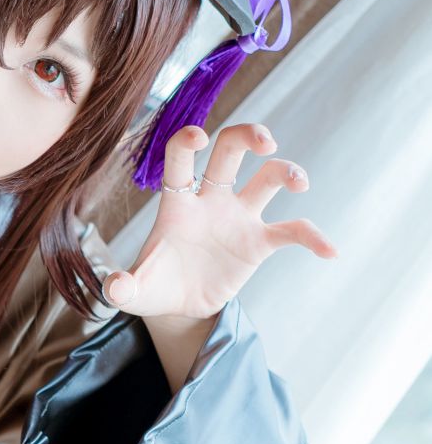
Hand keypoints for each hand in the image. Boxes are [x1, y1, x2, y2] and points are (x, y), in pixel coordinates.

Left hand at [102, 121, 339, 319]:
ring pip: (267, 177)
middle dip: (248, 136)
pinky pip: (292, 231)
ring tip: (299, 182)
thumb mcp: (134, 291)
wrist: (178, 307)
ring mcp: (238, 217)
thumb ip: (122, 287)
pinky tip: (330, 251)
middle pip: (230, 151)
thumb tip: (114, 288)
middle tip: (265, 142)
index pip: (180, 160)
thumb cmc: (153, 288)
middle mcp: (210, 200)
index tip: (198, 137)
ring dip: (287, 170)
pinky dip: (313, 238)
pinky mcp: (258, 242)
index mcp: (177, 203)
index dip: (187, 141)